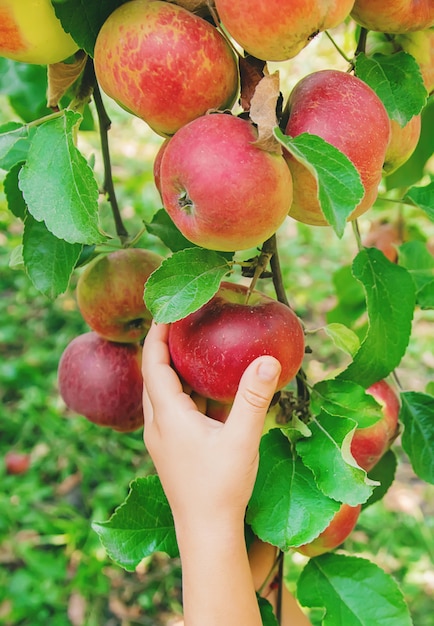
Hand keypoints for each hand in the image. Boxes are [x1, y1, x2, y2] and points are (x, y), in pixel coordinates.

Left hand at [142, 321, 280, 529]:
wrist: (206, 532)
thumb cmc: (221, 487)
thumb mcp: (242, 439)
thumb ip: (254, 397)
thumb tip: (268, 359)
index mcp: (167, 415)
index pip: (153, 362)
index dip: (157, 334)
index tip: (166, 310)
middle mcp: (157, 423)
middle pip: (153, 375)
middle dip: (163, 347)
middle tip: (181, 324)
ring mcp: (162, 438)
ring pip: (162, 394)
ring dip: (173, 370)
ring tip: (193, 349)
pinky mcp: (172, 449)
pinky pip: (173, 410)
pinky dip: (184, 392)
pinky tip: (205, 390)